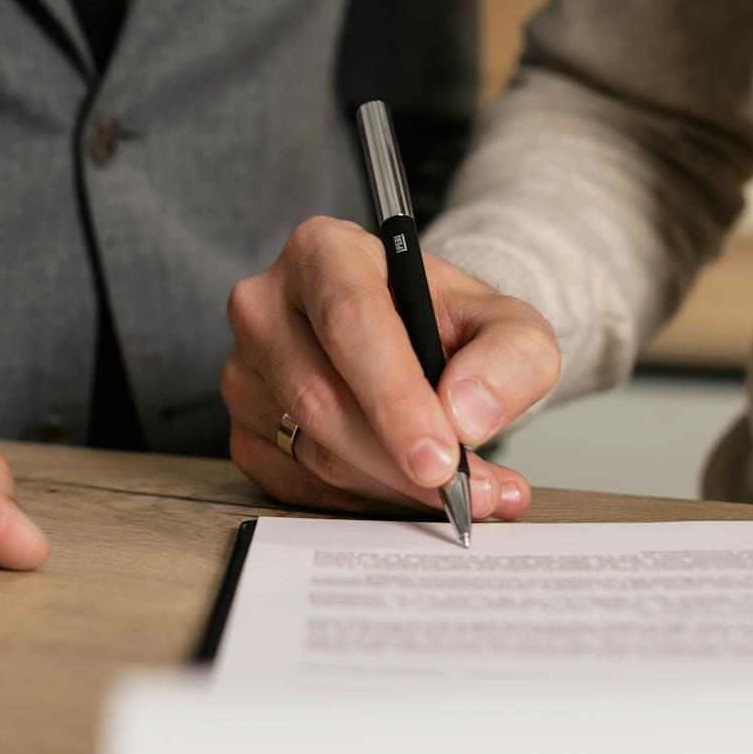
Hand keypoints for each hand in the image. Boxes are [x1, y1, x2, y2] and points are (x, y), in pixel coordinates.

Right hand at [223, 216, 560, 517]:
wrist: (414, 343)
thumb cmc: (449, 326)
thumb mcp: (508, 325)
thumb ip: (510, 358)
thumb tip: (466, 415)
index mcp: (323, 252)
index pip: (349, 322)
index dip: (394, 398)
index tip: (440, 458)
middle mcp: (266, 305)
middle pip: (320, 397)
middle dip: (397, 461)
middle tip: (464, 494)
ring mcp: (244, 371)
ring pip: (312, 451)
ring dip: (391, 487)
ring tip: (460, 494)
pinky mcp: (242, 429)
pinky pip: (299, 485)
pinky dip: (363, 502)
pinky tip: (407, 491)